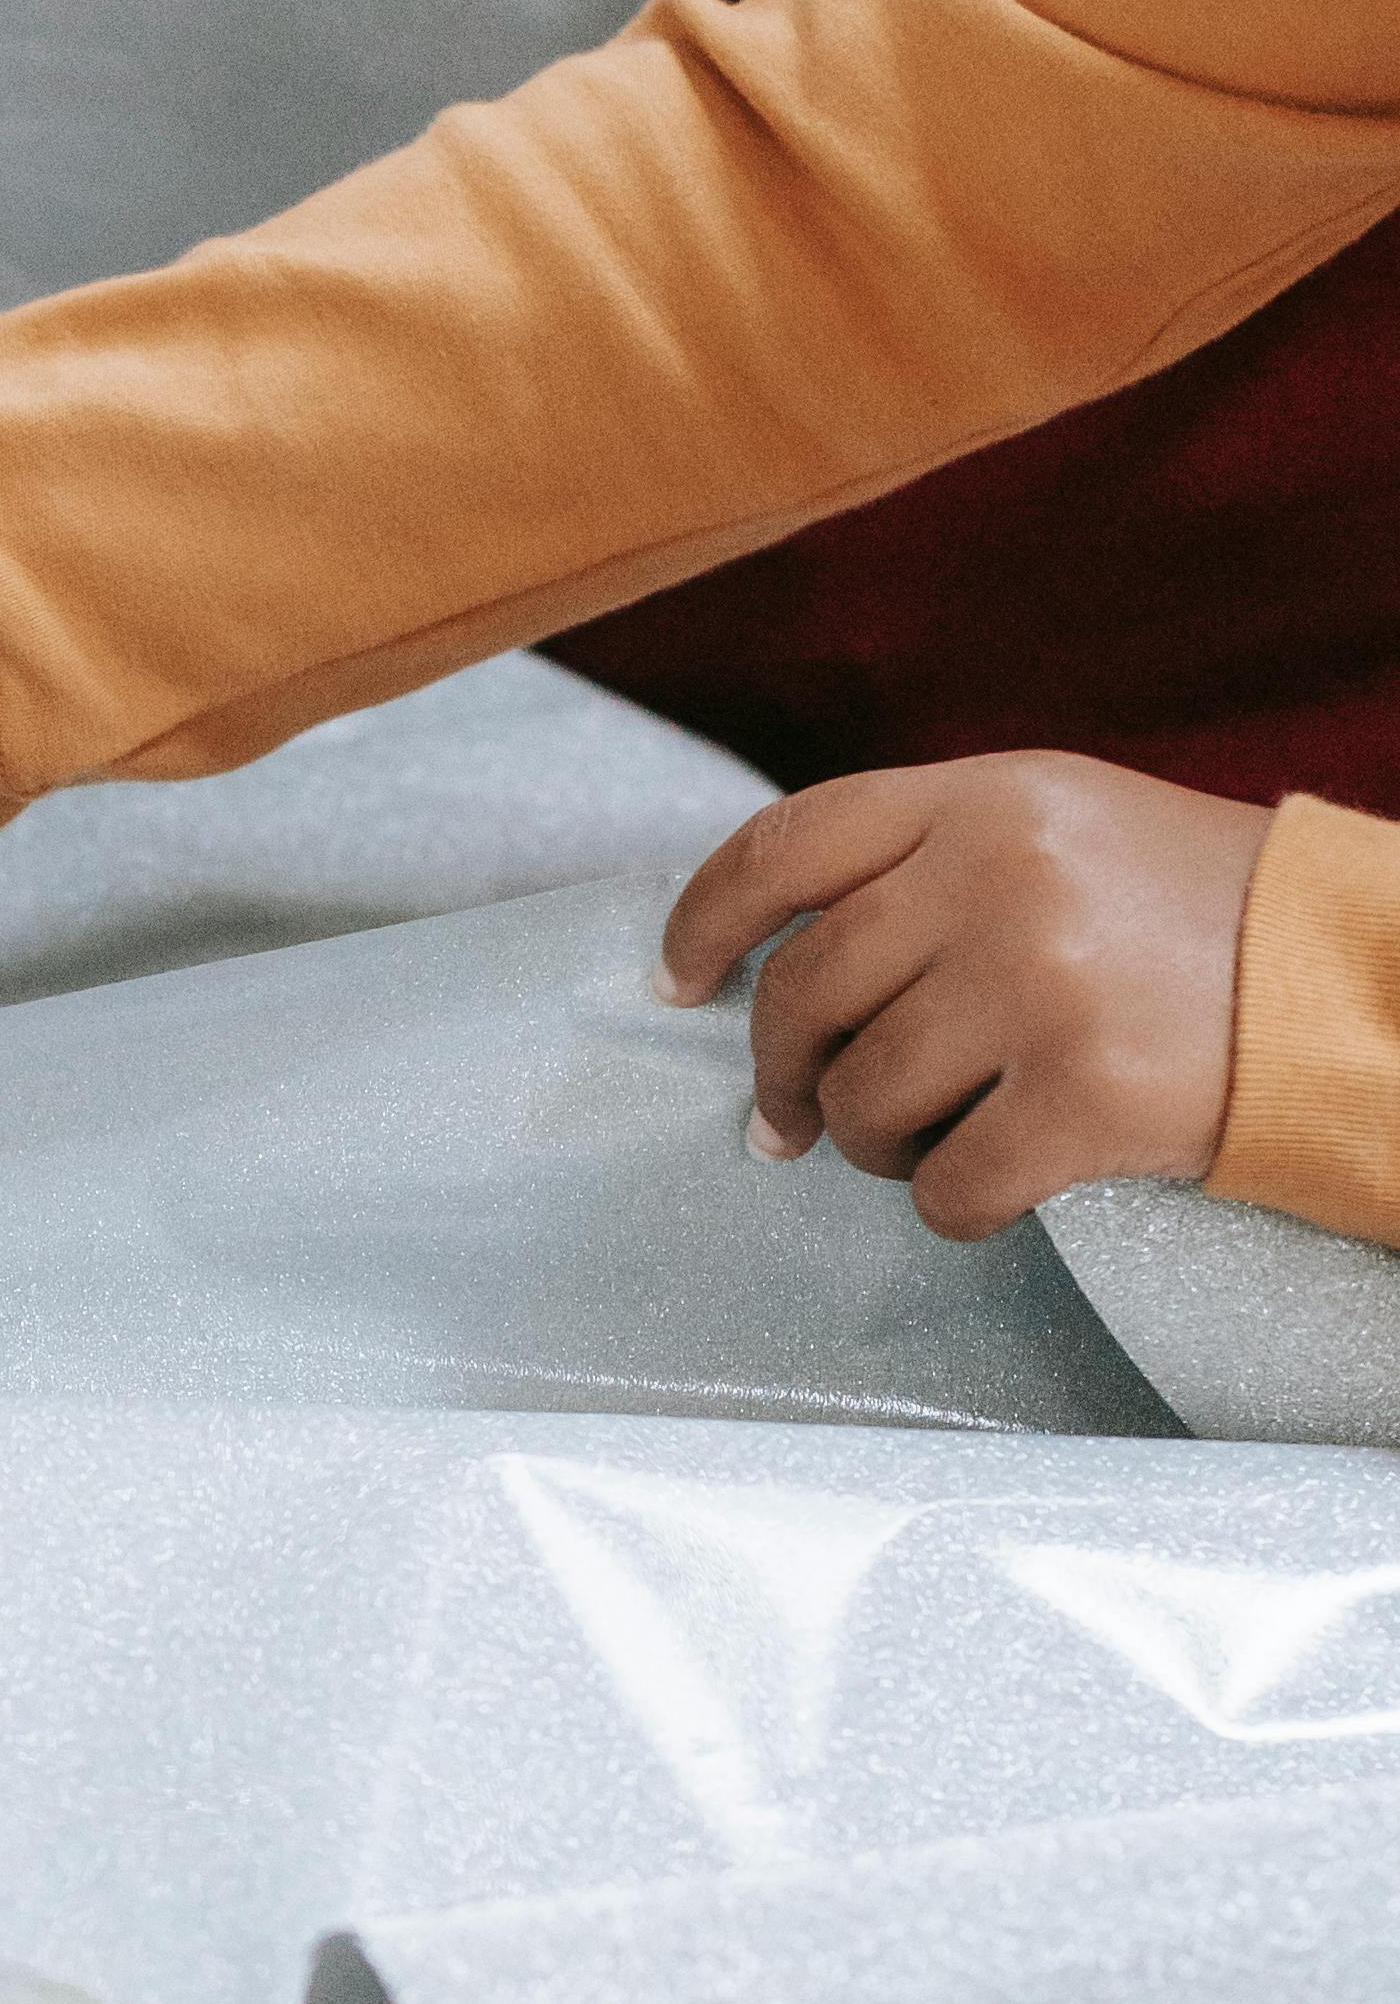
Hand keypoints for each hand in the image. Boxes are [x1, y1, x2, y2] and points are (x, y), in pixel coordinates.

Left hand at [656, 755, 1268, 1240]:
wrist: (1356, 983)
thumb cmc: (1194, 914)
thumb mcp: (1062, 828)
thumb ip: (927, 860)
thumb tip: (771, 960)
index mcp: (985, 797)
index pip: (786, 844)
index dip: (705, 919)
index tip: (673, 983)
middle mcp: (1001, 879)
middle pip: (805, 991)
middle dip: (781, 1071)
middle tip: (788, 1120)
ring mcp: (1042, 988)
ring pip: (864, 1101)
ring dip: (871, 1144)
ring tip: (921, 1140)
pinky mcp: (1089, 1099)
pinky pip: (947, 1188)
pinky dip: (951, 1205)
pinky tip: (989, 1187)